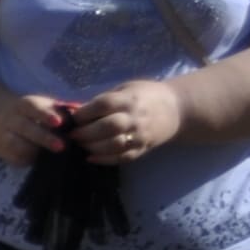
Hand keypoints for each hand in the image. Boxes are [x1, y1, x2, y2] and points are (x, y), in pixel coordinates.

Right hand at [0, 94, 74, 167]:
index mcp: (24, 106)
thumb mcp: (43, 106)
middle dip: (43, 137)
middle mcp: (13, 120)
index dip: (46, 115)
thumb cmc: (32, 114)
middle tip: (61, 146)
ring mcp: (6, 137)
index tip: (59, 123)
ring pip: (16, 144)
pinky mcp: (7, 154)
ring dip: (34, 151)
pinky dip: (28, 160)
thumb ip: (62, 109)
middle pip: (25, 128)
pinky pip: (16, 158)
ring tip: (52, 157)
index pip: (34, 108)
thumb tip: (81, 109)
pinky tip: (43, 163)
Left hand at [67, 79, 185, 162]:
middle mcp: (135, 118)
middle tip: (72, 135)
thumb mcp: (127, 89)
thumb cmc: (145, 96)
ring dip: (92, 147)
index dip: (84, 112)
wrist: (176, 110)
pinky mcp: (142, 149)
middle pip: (107, 126)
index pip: (104, 105)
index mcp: (130, 99)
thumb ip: (105, 100)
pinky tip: (90, 157)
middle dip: (85, 132)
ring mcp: (140, 135)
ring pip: (113, 145)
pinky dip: (104, 160)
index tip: (72, 117)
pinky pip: (122, 158)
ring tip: (80, 144)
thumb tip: (76, 111)